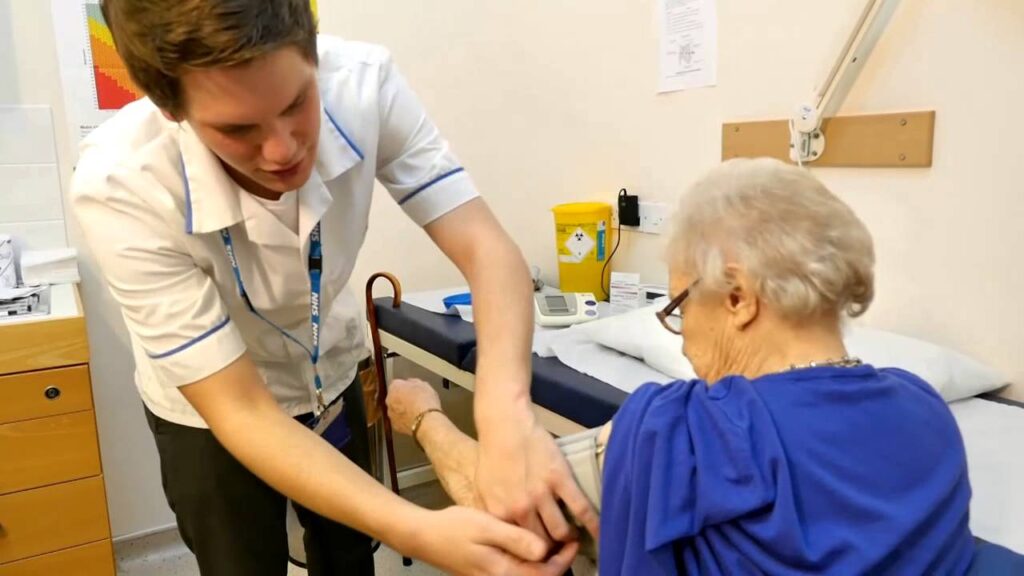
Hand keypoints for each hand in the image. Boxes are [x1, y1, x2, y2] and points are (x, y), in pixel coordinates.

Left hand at [386, 378, 440, 435]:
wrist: (427, 422)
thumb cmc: (425, 402)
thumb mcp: (424, 385)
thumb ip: (414, 382)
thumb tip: (412, 383)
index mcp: (394, 387)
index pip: (398, 383)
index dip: (407, 386)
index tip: (413, 389)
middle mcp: (389, 400)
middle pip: (395, 397)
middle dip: (403, 398)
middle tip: (416, 400)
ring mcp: (391, 414)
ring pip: (396, 409)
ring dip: (403, 410)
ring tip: (417, 411)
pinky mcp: (395, 426)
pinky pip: (399, 420)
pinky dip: (405, 420)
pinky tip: (415, 419)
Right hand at [406, 506, 578, 575]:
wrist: (423, 536)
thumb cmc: (453, 528)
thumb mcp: (487, 526)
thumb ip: (516, 539)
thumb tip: (544, 550)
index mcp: (503, 573)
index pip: (545, 575)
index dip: (564, 559)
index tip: (573, 540)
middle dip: (556, 561)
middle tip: (566, 538)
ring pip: (528, 575)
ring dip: (543, 561)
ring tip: (552, 539)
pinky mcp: (487, 574)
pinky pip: (516, 571)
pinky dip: (528, 560)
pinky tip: (528, 542)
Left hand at [476, 407, 599, 542]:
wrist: (505, 425)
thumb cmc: (492, 455)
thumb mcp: (483, 490)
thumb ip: (495, 515)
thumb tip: (506, 535)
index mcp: (499, 513)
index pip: (517, 547)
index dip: (530, 555)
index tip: (538, 557)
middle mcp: (520, 508)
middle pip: (540, 544)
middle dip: (550, 552)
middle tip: (557, 551)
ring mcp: (541, 494)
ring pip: (560, 531)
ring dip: (568, 539)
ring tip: (572, 538)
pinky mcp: (560, 479)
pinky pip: (581, 508)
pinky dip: (593, 524)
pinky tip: (600, 533)